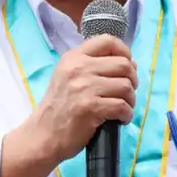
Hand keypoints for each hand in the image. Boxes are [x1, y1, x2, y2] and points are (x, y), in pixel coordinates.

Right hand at [27, 35, 137, 162]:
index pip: (107, 41)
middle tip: (127, 92)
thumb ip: (91, 65)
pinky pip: (122, 106)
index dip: (124, 51)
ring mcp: (85, 88)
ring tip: (124, 107)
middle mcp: (78, 68)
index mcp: (73, 57)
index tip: (128, 64)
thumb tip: (128, 63)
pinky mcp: (91, 108)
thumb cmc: (58, 107)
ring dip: (131, 99)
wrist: (43, 134)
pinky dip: (127, 114)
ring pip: (126, 86)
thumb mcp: (67, 76)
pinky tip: (121, 119)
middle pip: (123, 64)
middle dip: (132, 79)